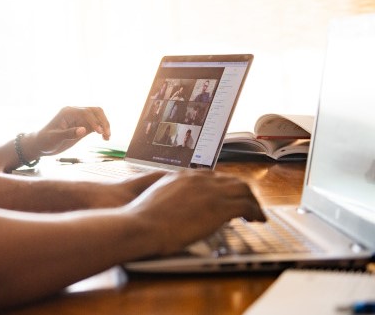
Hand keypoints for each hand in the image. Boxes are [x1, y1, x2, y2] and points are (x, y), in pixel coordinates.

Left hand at [31, 106, 110, 156]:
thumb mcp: (55, 138)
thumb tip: (83, 130)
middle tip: (107, 134)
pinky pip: (96, 125)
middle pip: (95, 111)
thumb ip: (69, 133)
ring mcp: (80, 119)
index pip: (86, 112)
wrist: (41, 144)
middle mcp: (75, 113)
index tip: (99, 132)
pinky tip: (105, 138)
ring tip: (107, 137)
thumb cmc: (45, 140)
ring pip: (98, 116)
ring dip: (105, 125)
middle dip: (103, 121)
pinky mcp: (83, 126)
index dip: (94, 121)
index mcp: (68, 112)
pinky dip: (102, 130)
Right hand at [127, 171, 265, 255]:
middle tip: (247, 204)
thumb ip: (171, 196)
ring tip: (256, 213)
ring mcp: (210, 191)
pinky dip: (256, 212)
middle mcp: (198, 179)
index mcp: (182, 176)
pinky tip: (258, 220)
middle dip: (242, 192)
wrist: (142, 225)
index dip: (224, 186)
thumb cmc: (143, 218)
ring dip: (252, 201)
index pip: (212, 176)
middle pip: (231, 180)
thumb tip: (179, 205)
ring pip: (243, 190)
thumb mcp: (156, 199)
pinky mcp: (219, 207)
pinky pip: (246, 206)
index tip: (228, 195)